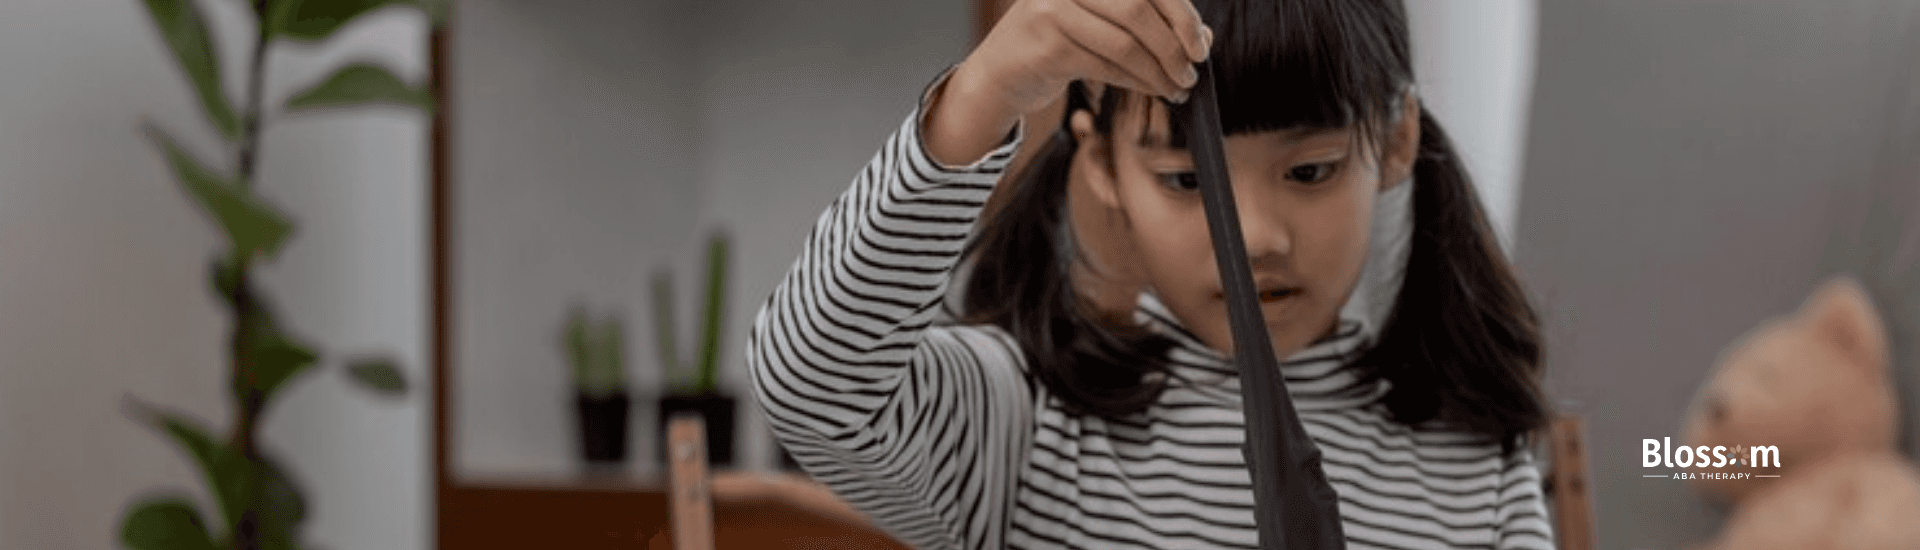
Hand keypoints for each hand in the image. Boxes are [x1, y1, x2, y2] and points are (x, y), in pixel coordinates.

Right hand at [925, 0, 1211, 164]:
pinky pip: (1107, 65)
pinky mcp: (1048, 45)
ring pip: (1125, 42)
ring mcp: (1053, 10)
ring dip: (1158, 71)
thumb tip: (1202, 36)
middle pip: (1138, 9)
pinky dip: (1138, 81)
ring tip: (1176, 88)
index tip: (1200, 46)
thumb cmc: (1058, 44)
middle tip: (1190, 73)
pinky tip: (1152, 91)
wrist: (1000, 74)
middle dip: (1173, 46)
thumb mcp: (1101, 23)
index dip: (1182, 14)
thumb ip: (1148, 22)